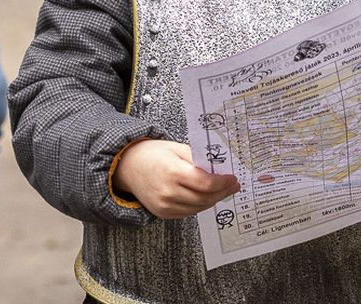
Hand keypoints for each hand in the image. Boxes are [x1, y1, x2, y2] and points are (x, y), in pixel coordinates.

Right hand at [112, 139, 240, 218]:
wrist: (127, 166)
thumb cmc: (152, 154)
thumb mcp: (175, 148)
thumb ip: (197, 158)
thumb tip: (220, 168)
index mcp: (171, 171)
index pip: (205, 183)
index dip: (222, 183)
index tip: (232, 178)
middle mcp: (167, 192)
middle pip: (205, 198)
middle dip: (223, 192)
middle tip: (233, 185)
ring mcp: (164, 205)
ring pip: (199, 208)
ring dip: (213, 200)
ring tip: (222, 191)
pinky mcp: (162, 214)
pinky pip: (188, 212)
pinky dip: (200, 205)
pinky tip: (205, 196)